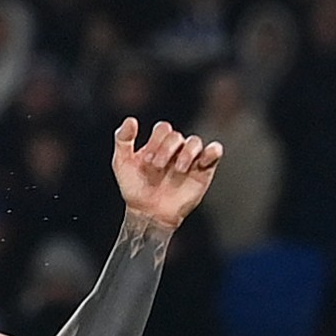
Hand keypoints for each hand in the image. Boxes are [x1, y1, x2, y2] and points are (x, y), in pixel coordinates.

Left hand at [109, 117, 220, 231]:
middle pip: (177, 136)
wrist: (149, 215)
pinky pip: (214, 153)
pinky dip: (213, 151)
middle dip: (167, 149)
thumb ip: (123, 139)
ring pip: (195, 141)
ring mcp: (190, 159)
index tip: (147, 161)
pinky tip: (202, 159)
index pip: (163, 129)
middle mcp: (175, 149)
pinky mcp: (204, 171)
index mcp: (158, 144)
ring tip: (178, 169)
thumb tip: (130, 120)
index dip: (156, 141)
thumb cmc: (135, 189)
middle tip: (157, 167)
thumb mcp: (121, 163)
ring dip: (186, 153)